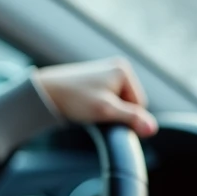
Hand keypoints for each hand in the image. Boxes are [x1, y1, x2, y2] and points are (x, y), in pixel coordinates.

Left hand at [32, 57, 157, 136]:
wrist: (44, 93)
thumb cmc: (73, 99)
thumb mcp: (105, 111)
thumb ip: (131, 118)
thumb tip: (152, 128)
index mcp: (123, 70)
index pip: (140, 104)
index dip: (125, 117)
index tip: (105, 116)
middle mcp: (116, 67)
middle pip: (129, 102)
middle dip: (115, 112)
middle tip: (94, 111)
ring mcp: (105, 71)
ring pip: (116, 102)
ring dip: (105, 110)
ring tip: (87, 107)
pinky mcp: (94, 79)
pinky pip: (106, 98)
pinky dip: (98, 105)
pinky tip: (84, 105)